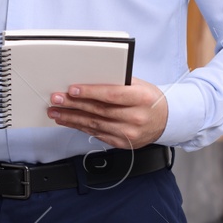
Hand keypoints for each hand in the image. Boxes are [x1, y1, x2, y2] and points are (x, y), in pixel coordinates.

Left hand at [48, 79, 168, 149]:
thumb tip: (88, 79)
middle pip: (99, 110)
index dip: (90, 92)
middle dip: (74, 104)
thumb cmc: (150, 99)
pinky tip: (70, 121)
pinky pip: (98, 134)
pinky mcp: (123, 143)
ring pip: (95, 125)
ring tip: (56, 112)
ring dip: (72, 118)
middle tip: (56, 99)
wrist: (166, 121)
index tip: (72, 89)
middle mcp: (136, 117)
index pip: (112, 95)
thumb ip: (117, 82)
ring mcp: (129, 133)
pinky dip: (81, 127)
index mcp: (141, 98)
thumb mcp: (138, 85)